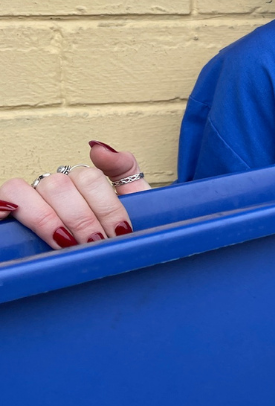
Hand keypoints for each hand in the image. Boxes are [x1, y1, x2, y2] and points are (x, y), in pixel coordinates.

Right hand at [0, 141, 149, 249]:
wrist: (113, 256)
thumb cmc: (114, 233)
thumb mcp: (130, 201)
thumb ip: (123, 168)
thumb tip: (97, 148)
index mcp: (78, 182)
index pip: (88, 178)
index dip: (107, 206)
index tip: (120, 232)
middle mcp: (50, 189)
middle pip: (58, 186)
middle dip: (81, 218)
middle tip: (96, 243)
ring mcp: (27, 202)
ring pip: (21, 191)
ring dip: (46, 219)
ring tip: (65, 243)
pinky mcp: (11, 217)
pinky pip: (1, 200)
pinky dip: (3, 207)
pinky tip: (10, 219)